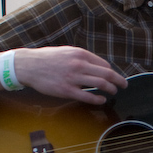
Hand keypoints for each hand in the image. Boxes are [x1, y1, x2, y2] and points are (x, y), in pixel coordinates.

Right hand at [13, 46, 127, 104]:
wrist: (28, 65)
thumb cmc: (47, 58)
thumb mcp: (67, 52)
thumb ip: (82, 58)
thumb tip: (99, 66)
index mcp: (80, 54)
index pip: (104, 64)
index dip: (111, 72)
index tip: (114, 77)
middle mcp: (79, 65)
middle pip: (107, 74)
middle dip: (119, 81)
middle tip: (124, 85)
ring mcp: (73, 78)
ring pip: (100, 84)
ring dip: (111, 89)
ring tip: (114, 92)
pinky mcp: (66, 90)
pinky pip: (88, 96)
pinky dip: (98, 99)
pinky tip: (101, 100)